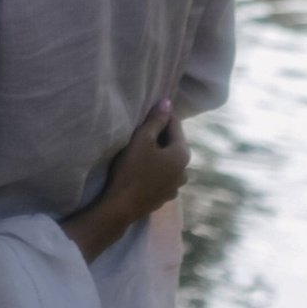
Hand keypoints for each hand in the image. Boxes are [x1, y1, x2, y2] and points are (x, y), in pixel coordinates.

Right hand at [105, 97, 188, 224]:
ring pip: (169, 161)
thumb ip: (156, 120)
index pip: (175, 125)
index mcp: (183, 154)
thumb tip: (167, 101)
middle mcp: (185, 170)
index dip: (161, 115)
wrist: (121, 206)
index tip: (148, 110)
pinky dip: (156, 168)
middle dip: (160, 134)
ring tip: (141, 148)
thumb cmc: (132, 169)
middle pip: (173, 144)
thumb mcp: (142, 140)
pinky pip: (163, 175)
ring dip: (159, 152)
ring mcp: (176, 186)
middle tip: (141, 129)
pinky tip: (143, 168)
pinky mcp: (165, 196)